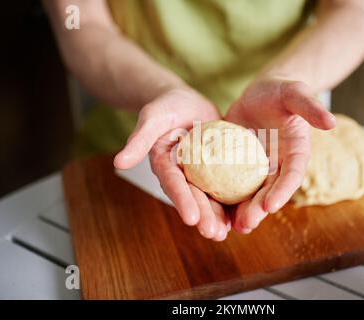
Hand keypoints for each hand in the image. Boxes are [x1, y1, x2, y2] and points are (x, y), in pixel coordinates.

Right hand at [114, 87, 229, 240]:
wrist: (186, 104)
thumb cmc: (166, 108)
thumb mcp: (152, 118)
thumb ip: (139, 139)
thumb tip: (119, 162)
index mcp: (166, 166)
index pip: (174, 185)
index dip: (182, 201)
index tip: (191, 219)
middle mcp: (183, 175)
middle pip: (194, 198)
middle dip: (204, 217)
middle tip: (214, 233)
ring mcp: (201, 174)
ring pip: (210, 198)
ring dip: (219, 216)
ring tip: (227, 232)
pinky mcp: (218, 170)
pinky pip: (227, 185)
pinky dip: (234, 199)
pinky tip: (245, 213)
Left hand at [225, 77, 335, 233]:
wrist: (260, 94)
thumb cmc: (280, 91)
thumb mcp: (295, 93)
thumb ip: (310, 106)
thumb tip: (331, 122)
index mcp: (295, 153)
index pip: (292, 175)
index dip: (283, 191)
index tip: (270, 206)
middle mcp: (278, 165)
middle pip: (270, 191)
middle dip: (259, 209)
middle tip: (246, 223)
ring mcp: (257, 168)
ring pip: (251, 194)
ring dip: (243, 211)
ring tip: (232, 227)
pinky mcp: (238, 166)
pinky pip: (231, 183)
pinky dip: (225, 198)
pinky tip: (214, 210)